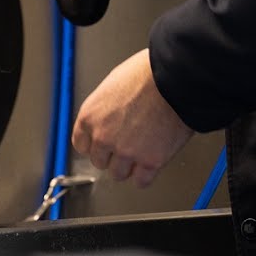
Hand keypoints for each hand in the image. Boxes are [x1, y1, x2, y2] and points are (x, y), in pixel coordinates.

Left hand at [72, 49, 194, 186]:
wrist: (174, 79)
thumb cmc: (148, 74)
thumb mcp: (113, 85)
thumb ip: (106, 109)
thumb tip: (111, 117)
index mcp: (90, 116)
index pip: (81, 145)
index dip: (95, 144)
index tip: (102, 144)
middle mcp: (103, 137)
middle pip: (99, 161)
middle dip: (112, 155)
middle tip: (126, 144)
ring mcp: (126, 152)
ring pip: (119, 174)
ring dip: (129, 166)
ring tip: (140, 153)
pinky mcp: (150, 161)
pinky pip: (141, 181)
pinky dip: (146, 175)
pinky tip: (151, 163)